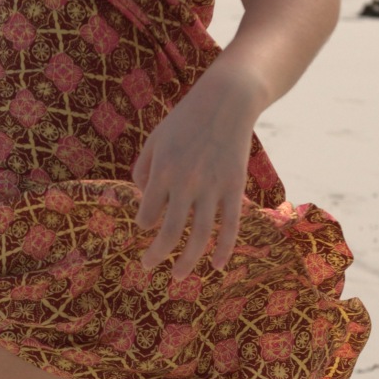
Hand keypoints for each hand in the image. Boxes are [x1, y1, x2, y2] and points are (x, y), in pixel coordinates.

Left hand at [131, 61, 264, 276]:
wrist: (227, 101)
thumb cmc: (185, 120)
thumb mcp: (155, 139)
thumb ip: (143, 169)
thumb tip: (144, 201)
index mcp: (163, 171)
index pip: (147, 214)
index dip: (144, 224)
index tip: (147, 225)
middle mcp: (186, 183)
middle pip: (170, 232)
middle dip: (156, 255)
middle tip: (147, 268)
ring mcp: (213, 187)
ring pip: (200, 235)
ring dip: (187, 261)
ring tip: (178, 277)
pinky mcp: (235, 187)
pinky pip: (230, 225)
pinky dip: (225, 249)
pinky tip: (217, 267)